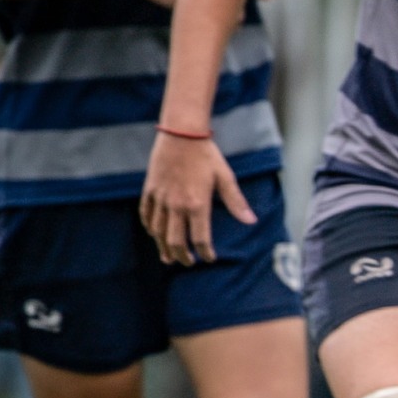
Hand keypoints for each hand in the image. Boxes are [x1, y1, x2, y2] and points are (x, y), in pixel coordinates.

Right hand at [140, 132, 254, 264]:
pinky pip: (146, 214)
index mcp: (197, 204)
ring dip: (163, 247)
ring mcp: (160, 198)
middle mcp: (176, 205)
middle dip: (182, 256)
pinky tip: (154, 234)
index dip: (205, 252)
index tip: (209, 258)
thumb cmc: (206, 155)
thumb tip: (251, 221)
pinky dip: (150, 228)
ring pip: (158, 231)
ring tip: (168, 258)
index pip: (200, 238)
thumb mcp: (225, 178)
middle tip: (188, 263)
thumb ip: (236, 202)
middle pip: (176, 241)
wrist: (181, 134)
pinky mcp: (150, 190)